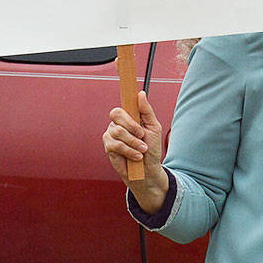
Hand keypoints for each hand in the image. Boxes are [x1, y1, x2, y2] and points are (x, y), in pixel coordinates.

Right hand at [103, 90, 168, 212]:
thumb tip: (140, 94)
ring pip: (118, 131)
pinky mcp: (108, 147)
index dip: (124, 100)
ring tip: (142, 149)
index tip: (130, 93)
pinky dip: (129, 150)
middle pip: (117, 115)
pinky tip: (136, 156)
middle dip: (132, 125)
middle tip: (142, 135)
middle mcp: (117, 123)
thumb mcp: (153, 128)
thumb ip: (146, 111)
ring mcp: (111, 135)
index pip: (123, 105)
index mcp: (128, 117)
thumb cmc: (151, 148)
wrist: (147, 169)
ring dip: (133, 141)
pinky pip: (116, 145)